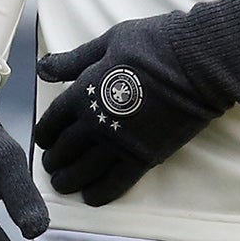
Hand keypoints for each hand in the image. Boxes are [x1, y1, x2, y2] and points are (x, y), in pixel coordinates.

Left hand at [33, 0, 239, 206]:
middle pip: (66, 149)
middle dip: (55, 160)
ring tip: (63, 185)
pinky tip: (92, 198)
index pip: (53, 120)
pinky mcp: (145, 157)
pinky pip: (116, 183)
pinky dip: (101, 193)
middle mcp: (96, 123)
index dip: (45, 133)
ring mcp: (120, 143)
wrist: (197, 62)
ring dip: (70, 180)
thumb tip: (42, 69)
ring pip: (85, 170)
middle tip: (51, 166)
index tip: (44, 140)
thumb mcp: (108, 42)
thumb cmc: (153, 44)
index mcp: (83, 92)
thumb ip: (74, 61)